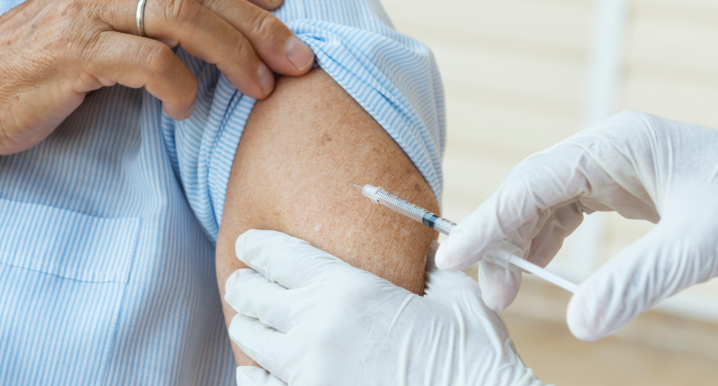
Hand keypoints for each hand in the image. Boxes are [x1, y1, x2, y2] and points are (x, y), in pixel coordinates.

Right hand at [0, 0, 313, 155]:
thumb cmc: (50, 67)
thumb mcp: (107, 36)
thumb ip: (157, 27)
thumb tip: (218, 36)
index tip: (283, 7)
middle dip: (260, 27)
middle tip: (297, 59)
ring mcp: (89, 12)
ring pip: (183, 15)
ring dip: (233, 54)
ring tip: (260, 87)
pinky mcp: (76, 52)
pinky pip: (148, 61)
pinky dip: (180, 87)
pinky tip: (185, 110)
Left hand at [224, 230, 542, 385]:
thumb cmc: (474, 357)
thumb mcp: (455, 297)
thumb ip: (429, 266)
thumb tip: (425, 249)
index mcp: (349, 290)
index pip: (279, 255)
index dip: (256, 246)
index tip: (247, 244)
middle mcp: (318, 329)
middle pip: (252, 295)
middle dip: (244, 284)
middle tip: (244, 281)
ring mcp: (308, 375)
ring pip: (250, 339)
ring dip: (248, 325)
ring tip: (252, 321)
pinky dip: (253, 373)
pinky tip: (257, 368)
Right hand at [436, 110, 717, 340]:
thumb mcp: (700, 244)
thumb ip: (636, 282)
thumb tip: (579, 326)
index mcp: (616, 145)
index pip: (532, 182)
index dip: (489, 221)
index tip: (455, 256)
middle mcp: (606, 150)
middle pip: (530, 190)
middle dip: (502, 239)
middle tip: (493, 293)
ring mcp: (613, 166)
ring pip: (544, 201)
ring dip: (521, 243)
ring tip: (508, 288)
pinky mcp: (622, 185)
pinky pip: (568, 210)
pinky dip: (547, 240)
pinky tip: (538, 267)